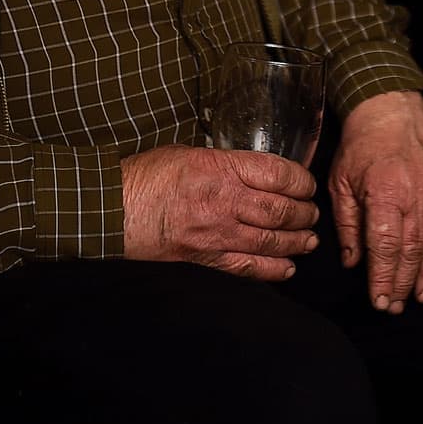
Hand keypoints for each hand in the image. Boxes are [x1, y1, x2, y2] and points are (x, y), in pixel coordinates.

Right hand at [121, 145, 320, 279]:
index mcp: (221, 168)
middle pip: (281, 210)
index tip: (307, 186)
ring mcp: (215, 233)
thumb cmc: (146, 176)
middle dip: (304, 214)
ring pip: (271, 242)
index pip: (278, 174)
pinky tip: (287, 268)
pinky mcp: (204, 259)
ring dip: (296, 242)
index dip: (301, 182)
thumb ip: (225, 163)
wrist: (110, 209)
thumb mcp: (189, 153)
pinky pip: (247, 268)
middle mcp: (224, 201)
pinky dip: (272, 270)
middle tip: (312, 214)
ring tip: (308, 240)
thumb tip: (252, 170)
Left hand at [328, 92, 422, 311]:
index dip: (383, 279)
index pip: (385, 248)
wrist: (394, 107)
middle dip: (404, 284)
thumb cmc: (364, 145)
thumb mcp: (341, 181)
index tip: (380, 301)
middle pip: (413, 251)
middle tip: (397, 306)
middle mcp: (416, 195)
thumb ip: (347, 224)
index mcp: (385, 194)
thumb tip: (353, 262)